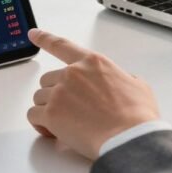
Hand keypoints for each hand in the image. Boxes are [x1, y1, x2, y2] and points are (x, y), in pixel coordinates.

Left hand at [26, 28, 160, 159]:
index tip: (33, 34)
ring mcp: (60, 92)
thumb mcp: (138, 86)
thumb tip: (122, 82)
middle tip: (70, 111)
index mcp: (93, 63)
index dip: (45, 38)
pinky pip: (33, 115)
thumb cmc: (137, 117)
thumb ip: (122, 78)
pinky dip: (41, 125)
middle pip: (48, 79)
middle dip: (56, 95)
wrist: (130, 139)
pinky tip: (54, 132)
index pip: (62, 46)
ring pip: (39, 98)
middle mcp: (73, 73)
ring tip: (67, 124)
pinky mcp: (51, 113)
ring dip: (48, 110)